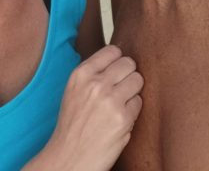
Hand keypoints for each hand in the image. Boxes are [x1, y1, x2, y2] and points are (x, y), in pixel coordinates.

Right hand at [27, 45, 143, 170]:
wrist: (69, 158)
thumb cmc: (73, 125)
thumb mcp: (75, 90)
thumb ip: (94, 74)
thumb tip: (121, 59)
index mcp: (81, 74)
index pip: (113, 50)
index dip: (118, 61)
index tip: (116, 73)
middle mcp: (95, 83)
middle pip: (129, 63)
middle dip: (128, 74)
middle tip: (121, 89)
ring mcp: (110, 100)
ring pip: (138, 80)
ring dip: (133, 91)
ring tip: (120, 104)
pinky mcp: (123, 118)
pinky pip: (139, 102)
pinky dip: (133, 110)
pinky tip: (120, 120)